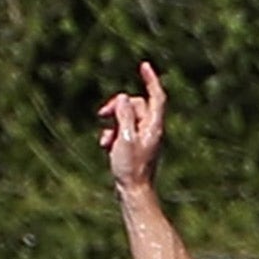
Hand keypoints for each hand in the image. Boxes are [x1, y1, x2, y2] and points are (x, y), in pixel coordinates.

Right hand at [98, 60, 166, 187]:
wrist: (134, 192)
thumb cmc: (131, 168)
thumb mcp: (125, 138)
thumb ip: (124, 116)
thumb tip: (124, 97)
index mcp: (153, 126)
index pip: (156, 97)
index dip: (151, 80)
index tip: (144, 66)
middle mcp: (151, 130)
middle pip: (136, 105)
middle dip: (118, 106)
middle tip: (102, 114)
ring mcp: (143, 138)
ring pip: (127, 118)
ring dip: (113, 123)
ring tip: (104, 138)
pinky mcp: (135, 146)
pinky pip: (123, 131)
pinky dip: (112, 134)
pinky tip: (105, 145)